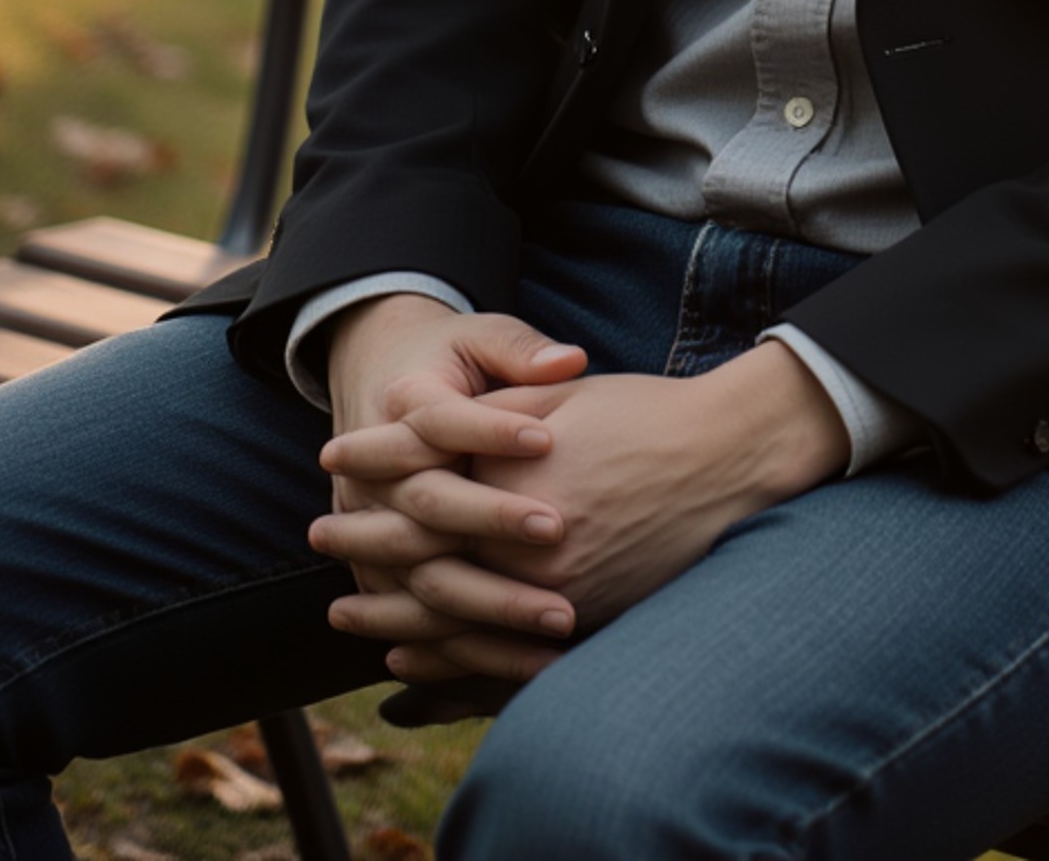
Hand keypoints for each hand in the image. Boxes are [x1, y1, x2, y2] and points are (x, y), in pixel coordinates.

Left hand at [314, 340, 848, 686]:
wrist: (728, 457)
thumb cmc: (645, 412)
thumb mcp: (563, 393)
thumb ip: (493, 410)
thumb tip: (422, 421)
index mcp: (519, 466)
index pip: (422, 464)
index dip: (372, 458)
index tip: (332, 454)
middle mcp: (529, 533)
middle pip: (421, 544)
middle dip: (363, 540)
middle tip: (319, 535)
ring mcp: (555, 584)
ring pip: (448, 610)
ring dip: (389, 608)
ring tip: (345, 609)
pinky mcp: (580, 617)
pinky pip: (493, 650)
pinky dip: (443, 654)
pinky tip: (409, 651)